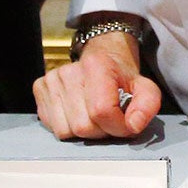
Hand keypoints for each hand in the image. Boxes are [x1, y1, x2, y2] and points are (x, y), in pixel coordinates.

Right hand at [33, 25, 159, 139]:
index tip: (125, 123)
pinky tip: (77, 113)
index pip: (102, 112)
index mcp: (96, 66)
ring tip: (92, 115)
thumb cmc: (120, 75)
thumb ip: (148, 105)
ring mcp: (51, 80)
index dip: (117, 126)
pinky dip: (68, 127)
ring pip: (66, 130)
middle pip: (83, 126)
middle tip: (108, 118)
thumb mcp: (144, 87)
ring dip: (83, 131)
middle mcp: (69, 71)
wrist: (101, 56)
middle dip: (101, 131)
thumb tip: (133, 126)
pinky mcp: (39, 88)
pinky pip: (52, 127)